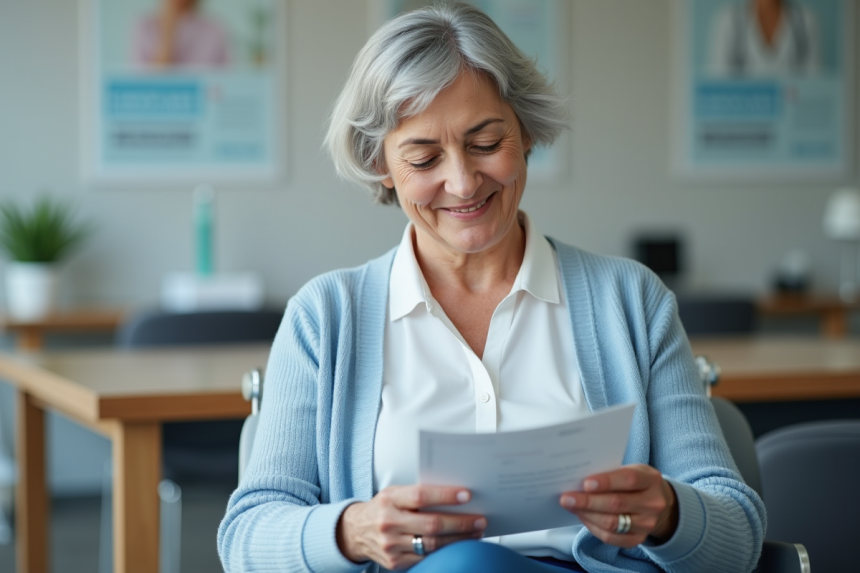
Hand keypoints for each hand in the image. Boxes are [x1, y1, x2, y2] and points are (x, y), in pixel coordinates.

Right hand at [336, 485, 486, 569]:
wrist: (356, 531)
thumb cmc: (382, 508)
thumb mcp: (394, 493)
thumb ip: (417, 494)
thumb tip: (454, 496)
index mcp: (389, 500)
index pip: (421, 496)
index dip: (445, 496)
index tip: (466, 495)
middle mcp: (388, 523)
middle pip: (431, 524)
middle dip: (460, 523)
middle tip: (479, 520)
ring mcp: (391, 545)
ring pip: (432, 545)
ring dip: (458, 540)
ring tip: (475, 533)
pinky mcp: (394, 563)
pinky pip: (425, 558)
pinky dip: (445, 552)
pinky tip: (457, 545)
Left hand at [559, 464, 677, 547]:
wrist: (658, 502)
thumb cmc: (636, 482)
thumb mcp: (631, 469)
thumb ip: (611, 473)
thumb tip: (579, 480)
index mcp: (651, 480)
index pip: (629, 480)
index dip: (606, 482)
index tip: (585, 483)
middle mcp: (653, 503)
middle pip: (617, 504)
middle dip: (588, 501)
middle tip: (567, 498)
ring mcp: (647, 524)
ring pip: (612, 523)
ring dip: (587, 515)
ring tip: (571, 507)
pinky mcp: (638, 539)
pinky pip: (611, 538)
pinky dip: (593, 527)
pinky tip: (582, 517)